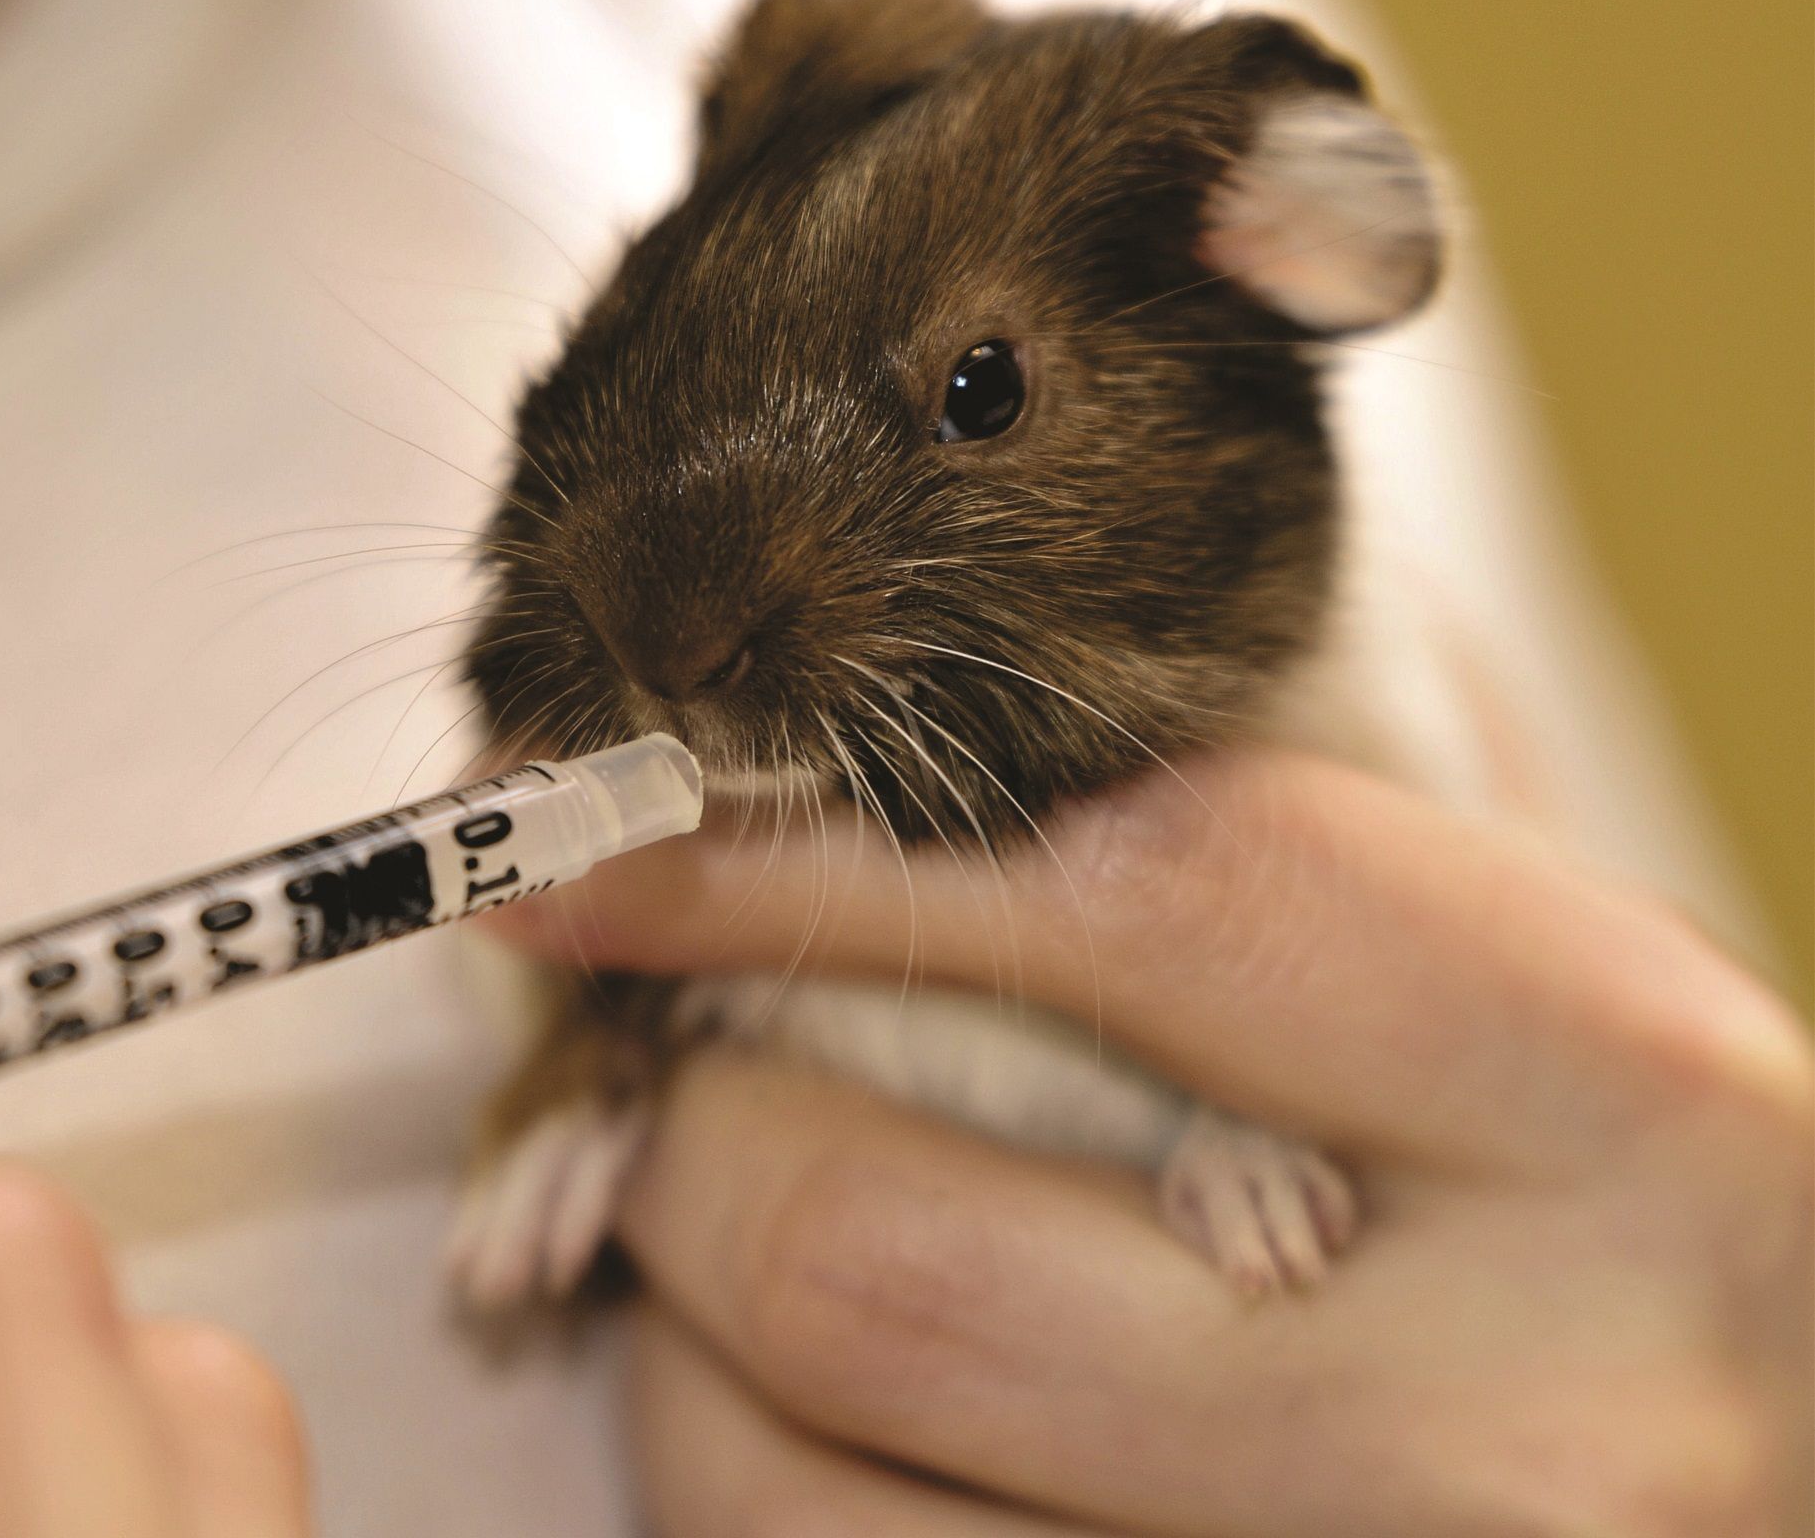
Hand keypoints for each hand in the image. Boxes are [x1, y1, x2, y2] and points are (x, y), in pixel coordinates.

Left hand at [486, 750, 1813, 1535]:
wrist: (1787, 1462)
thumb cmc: (1643, 1203)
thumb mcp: (1514, 1000)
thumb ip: (1211, 891)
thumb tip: (801, 816)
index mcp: (1608, 1105)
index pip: (1101, 913)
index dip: (782, 868)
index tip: (592, 852)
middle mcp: (1490, 1438)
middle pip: (874, 1258)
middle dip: (687, 1137)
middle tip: (664, 1078)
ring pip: (783, 1500)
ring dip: (683, 1346)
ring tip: (756, 1257)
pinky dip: (754, 1486)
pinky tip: (824, 1411)